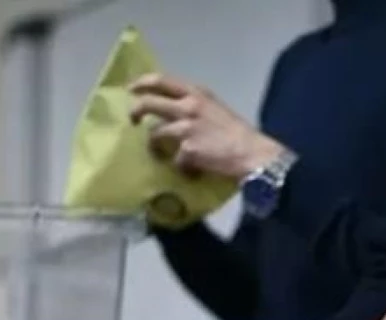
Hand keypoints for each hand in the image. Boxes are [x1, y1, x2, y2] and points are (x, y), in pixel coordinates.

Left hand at [129, 73, 285, 179]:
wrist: (253, 154)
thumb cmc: (238, 134)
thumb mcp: (216, 110)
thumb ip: (196, 108)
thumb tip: (177, 115)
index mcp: (197, 93)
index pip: (163, 80)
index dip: (143, 83)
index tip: (132, 89)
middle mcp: (189, 106)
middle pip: (150, 103)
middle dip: (136, 111)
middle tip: (132, 120)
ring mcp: (186, 128)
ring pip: (155, 134)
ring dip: (154, 146)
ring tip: (159, 155)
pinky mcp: (187, 150)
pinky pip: (175, 160)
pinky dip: (181, 168)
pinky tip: (191, 173)